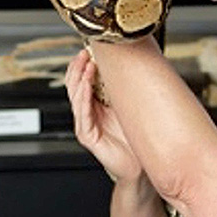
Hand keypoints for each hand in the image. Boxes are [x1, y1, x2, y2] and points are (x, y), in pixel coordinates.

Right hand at [65, 48, 142, 182]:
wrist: (139, 167)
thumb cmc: (137, 139)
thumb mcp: (133, 110)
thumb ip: (129, 92)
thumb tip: (139, 67)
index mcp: (98, 106)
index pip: (85, 81)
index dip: (85, 65)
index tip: (92, 49)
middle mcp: (90, 114)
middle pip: (76, 86)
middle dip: (79, 67)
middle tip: (85, 52)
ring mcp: (87, 124)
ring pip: (77, 97)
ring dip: (80, 78)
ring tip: (86, 64)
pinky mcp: (88, 136)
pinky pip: (83, 114)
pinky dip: (84, 98)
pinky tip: (86, 86)